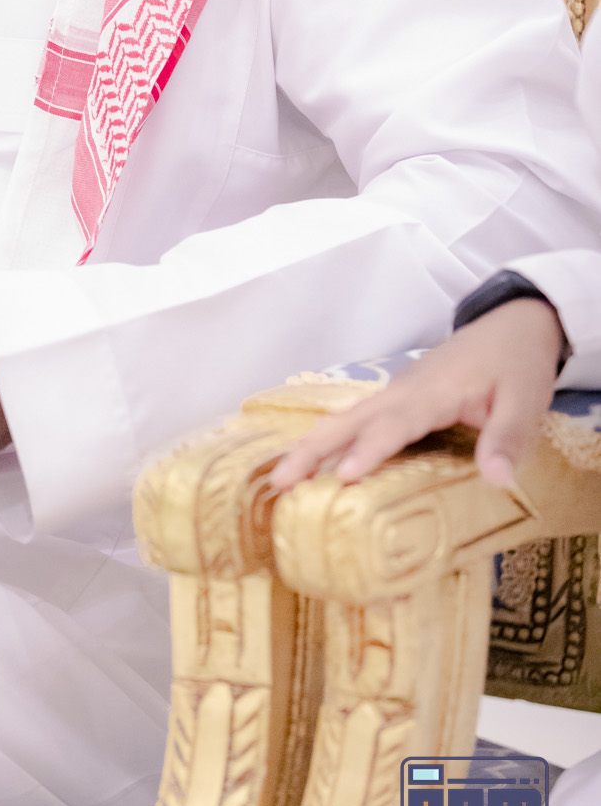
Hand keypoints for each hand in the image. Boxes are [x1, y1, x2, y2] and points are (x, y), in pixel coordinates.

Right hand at [269, 298, 566, 493]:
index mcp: (432, 392)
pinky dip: (333, 440)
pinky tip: (319, 463)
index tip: (344, 476)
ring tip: (281, 479)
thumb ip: (507, 438)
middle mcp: (404, 391)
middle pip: (349, 420)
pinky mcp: (400, 398)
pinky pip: (359, 420)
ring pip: (347, 419)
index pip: (394, 425)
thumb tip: (497, 481)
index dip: (369, 451)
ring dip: (313, 446)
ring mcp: (398, 392)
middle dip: (312, 449)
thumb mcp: (526, 401)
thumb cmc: (518, 362)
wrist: (514, 324)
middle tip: (279, 481)